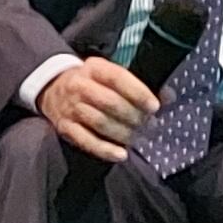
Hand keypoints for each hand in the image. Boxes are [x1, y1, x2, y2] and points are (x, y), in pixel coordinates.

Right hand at [34, 56, 156, 162]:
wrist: (53, 88)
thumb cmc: (93, 83)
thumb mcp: (111, 75)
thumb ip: (138, 86)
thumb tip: (169, 97)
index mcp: (94, 68)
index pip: (117, 78)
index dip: (137, 92)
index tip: (154, 106)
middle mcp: (79, 85)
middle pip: (109, 102)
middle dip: (133, 116)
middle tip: (149, 126)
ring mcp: (70, 107)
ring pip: (99, 122)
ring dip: (122, 133)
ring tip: (137, 138)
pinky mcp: (65, 127)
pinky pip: (86, 140)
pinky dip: (104, 149)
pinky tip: (121, 155)